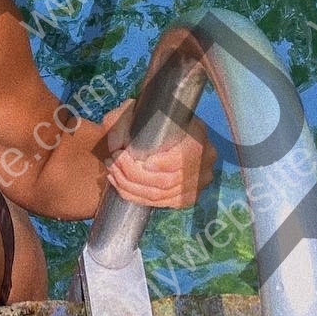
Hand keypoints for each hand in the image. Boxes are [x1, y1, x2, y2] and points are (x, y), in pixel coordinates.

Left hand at [99, 99, 215, 208]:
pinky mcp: (188, 197)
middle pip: (166, 181)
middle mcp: (204, 162)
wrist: (166, 128)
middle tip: (112, 162)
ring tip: (112, 173)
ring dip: (130, 187)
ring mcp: (199, 183)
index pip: (181, 159)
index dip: (157, 164)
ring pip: (160, 195)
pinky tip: (122, 186)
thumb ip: (121, 123)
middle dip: (133, 175)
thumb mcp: (135, 111)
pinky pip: (161, 204)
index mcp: (198, 137)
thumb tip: (115, 146)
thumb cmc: (149, 116)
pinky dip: (137, 197)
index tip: (130, 156)